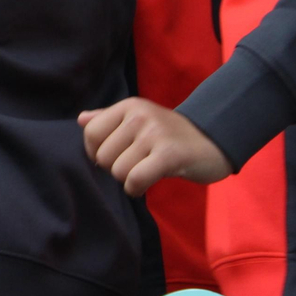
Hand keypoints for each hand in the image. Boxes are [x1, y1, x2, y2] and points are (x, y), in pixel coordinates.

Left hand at [79, 98, 231, 195]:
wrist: (214, 142)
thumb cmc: (170, 135)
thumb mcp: (139, 120)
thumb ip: (109, 119)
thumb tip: (81, 119)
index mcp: (129, 106)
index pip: (90, 133)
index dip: (95, 152)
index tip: (113, 158)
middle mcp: (140, 116)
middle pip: (102, 156)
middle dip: (114, 168)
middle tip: (135, 165)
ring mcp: (154, 134)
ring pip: (118, 171)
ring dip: (129, 179)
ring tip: (145, 171)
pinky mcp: (169, 154)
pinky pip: (135, 179)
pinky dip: (135, 189)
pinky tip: (144, 185)